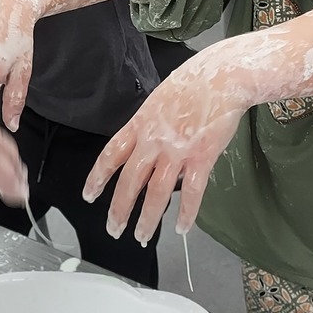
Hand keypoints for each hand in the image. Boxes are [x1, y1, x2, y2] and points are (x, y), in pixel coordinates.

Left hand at [83, 49, 248, 243]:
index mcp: (140, 124)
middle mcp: (154, 140)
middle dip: (118, 209)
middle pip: (130, 181)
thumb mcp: (159, 100)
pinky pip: (191, 193)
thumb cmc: (195, 82)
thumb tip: (146, 145)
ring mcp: (177, 150)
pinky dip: (186, 214)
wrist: (223, 76)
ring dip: (147, 219)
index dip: (97, 178)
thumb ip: (150, 125)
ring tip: (141, 235)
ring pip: (156, 193)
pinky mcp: (202, 157)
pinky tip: (181, 227)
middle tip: (112, 227)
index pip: (111, 155)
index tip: (89, 194)